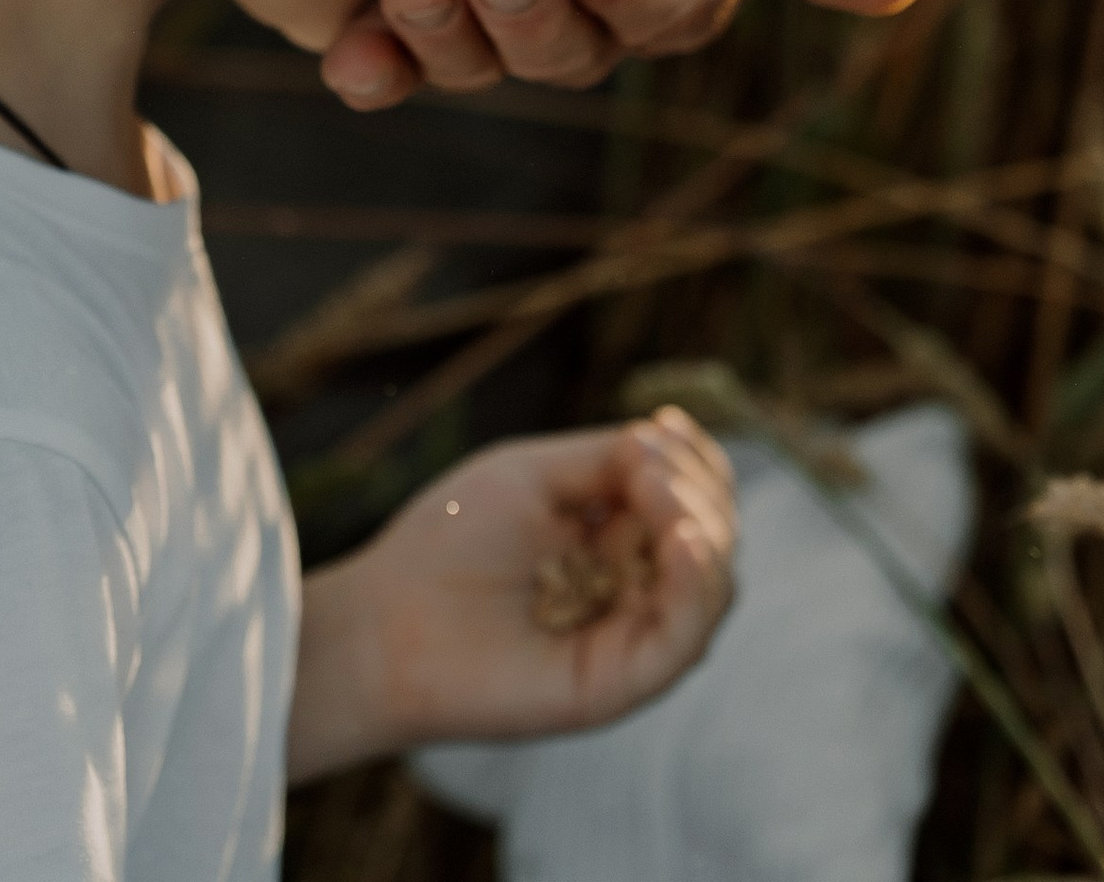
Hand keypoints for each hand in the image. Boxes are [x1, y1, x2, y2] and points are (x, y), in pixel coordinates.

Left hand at [287, 412, 735, 776]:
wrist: (388, 618)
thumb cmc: (449, 539)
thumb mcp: (535, 474)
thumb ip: (608, 462)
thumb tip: (670, 454)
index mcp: (615, 537)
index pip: (693, 497)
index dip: (696, 458)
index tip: (668, 421)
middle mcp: (632, 587)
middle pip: (715, 536)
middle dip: (699, 486)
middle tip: (646, 464)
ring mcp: (630, 636)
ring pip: (714, 587)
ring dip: (704, 528)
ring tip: (660, 496)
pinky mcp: (619, 682)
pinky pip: (683, 642)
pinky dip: (697, 589)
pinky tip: (684, 544)